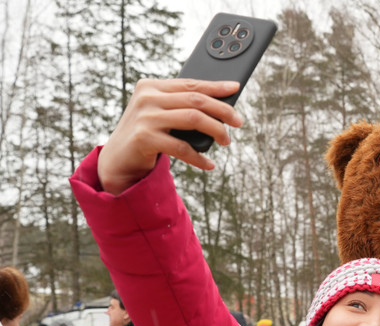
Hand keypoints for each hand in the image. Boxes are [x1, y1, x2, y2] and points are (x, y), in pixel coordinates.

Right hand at [98, 78, 242, 194]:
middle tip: (239, 122)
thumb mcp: (161, 114)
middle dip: (223, 110)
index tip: (235, 88)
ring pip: (194, 118)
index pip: (190, 84)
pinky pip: (182, 148)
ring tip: (226, 140)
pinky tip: (209, 165)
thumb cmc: (147, 135)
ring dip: (216, 130)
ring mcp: (145, 117)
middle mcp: (146, 98)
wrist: (118, 159)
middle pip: (196, 100)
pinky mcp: (144, 138)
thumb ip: (182, 106)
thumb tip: (222, 107)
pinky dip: (199, 158)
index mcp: (150, 86)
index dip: (215, 86)